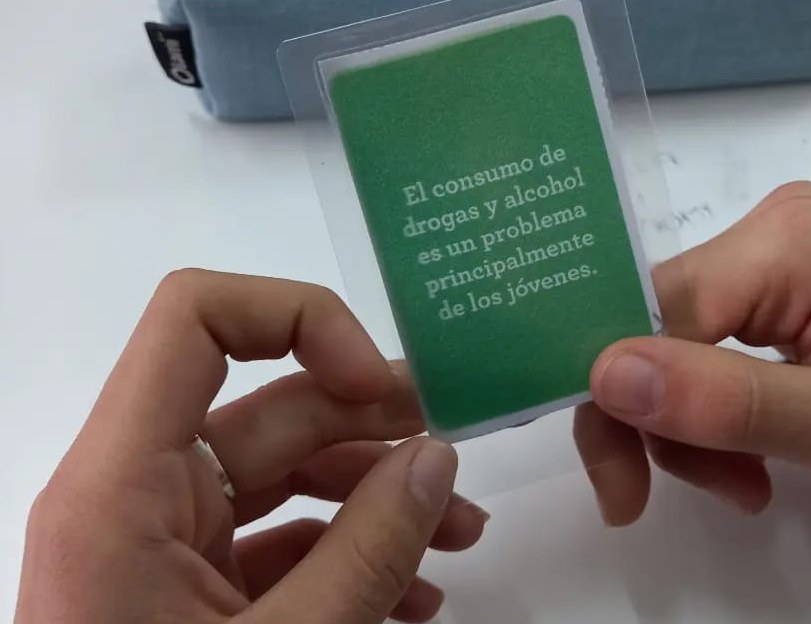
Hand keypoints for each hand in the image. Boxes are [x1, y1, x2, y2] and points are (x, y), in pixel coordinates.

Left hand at [16, 270, 486, 623]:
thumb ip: (368, 551)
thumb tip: (437, 457)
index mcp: (123, 483)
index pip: (196, 320)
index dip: (298, 319)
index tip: (380, 383)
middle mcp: (138, 496)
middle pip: (265, 408)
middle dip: (373, 425)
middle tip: (459, 447)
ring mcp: (168, 547)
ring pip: (284, 479)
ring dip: (378, 495)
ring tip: (462, 531)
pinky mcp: (194, 594)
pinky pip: (281, 547)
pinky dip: (351, 556)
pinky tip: (419, 595)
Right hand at [575, 182, 810, 532]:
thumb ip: (728, 403)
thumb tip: (602, 373)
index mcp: (787, 242)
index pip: (654, 312)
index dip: (622, 399)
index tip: (623, 490)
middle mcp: (771, 232)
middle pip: (655, 328)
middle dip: (658, 421)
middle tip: (684, 495)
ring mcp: (778, 260)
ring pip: (673, 347)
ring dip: (689, 429)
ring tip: (745, 484)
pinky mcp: (785, 292)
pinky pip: (708, 351)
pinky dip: (713, 416)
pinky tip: (749, 459)